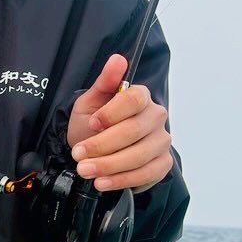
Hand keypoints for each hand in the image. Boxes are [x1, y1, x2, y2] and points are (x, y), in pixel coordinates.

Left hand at [65, 54, 173, 194]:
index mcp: (141, 97)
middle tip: (78, 155)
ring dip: (108, 165)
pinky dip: (121, 180)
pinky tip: (102, 182)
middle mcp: (156, 117)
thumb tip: (118, 59)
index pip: (135, 99)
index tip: (91, 123)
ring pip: (139, 155)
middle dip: (102, 145)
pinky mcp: (162, 164)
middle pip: (134, 131)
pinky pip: (146, 174)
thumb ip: (104, 83)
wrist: (93, 151)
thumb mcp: (89, 102)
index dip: (112, 113)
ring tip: (84, 170)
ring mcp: (161, 142)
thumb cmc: (92, 124)